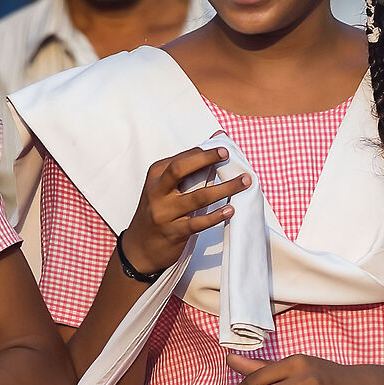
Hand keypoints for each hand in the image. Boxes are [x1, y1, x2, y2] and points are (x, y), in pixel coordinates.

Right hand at [120, 146, 249, 278]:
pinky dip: (215, 216)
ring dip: (224, 188)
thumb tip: (218, 136)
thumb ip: (190, 164)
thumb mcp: (166, 186)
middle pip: (180, 169)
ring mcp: (164, 213)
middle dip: (206, 159)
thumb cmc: (159, 210)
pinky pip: (197, 223)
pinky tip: (230, 210)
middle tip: (228, 154)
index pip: (182, 158)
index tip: (225, 148)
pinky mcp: (173, 232)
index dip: (204, 152)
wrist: (139, 247)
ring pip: (197, 197)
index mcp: (156, 175)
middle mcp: (157, 192)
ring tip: (244, 182)